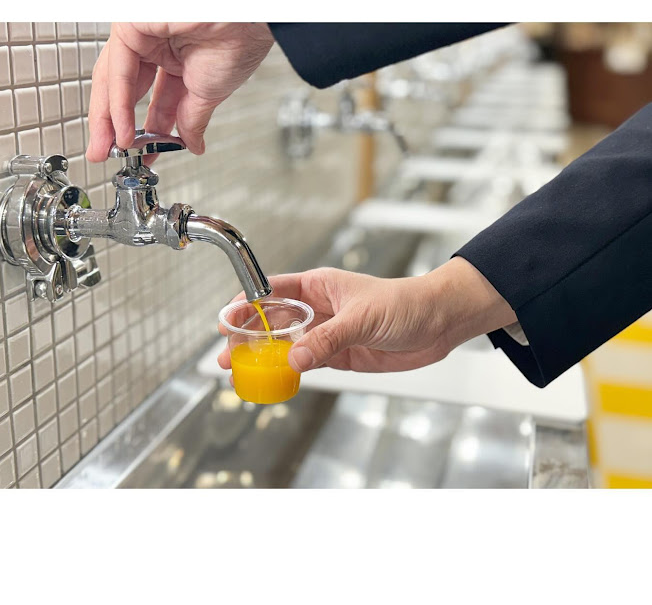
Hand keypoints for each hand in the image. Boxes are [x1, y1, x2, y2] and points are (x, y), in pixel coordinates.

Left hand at [86, 23, 273, 161]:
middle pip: (125, 90)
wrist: (248, 18)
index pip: (155, 100)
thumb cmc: (239, 38)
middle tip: (110, 154)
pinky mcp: (131, 25)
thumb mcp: (209, 93)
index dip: (148, 132)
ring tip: (110, 149)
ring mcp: (142, 33)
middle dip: (116, 126)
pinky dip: (119, 105)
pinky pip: (119, 71)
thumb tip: (191, 144)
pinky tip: (123, 130)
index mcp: (178, 58)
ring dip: (110, 120)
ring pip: (115, 81)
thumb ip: (191, 120)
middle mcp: (156, 44)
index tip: (143, 155)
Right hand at [217, 258, 516, 374]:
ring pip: (287, 344)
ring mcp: (327, 332)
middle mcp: (319, 308)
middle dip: (248, 335)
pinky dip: (289, 371)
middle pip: (273, 320)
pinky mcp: (339, 355)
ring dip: (263, 356)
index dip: (248, 303)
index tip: (228, 318)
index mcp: (320, 286)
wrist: (438, 324)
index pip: (273, 290)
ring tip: (238, 369)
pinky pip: (307, 362)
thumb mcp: (362, 318)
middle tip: (226, 353)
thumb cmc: (405, 303)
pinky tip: (273, 378)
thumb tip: (294, 359)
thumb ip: (327, 339)